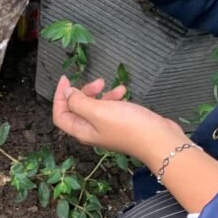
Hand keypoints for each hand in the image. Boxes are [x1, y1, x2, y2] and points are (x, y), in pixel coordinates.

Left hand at [52, 75, 178, 155]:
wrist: (158, 139)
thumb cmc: (127, 126)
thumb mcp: (98, 111)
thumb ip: (78, 102)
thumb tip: (67, 94)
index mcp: (81, 131)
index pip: (60, 115)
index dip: (59, 97)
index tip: (66, 79)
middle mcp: (91, 131)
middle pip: (77, 109)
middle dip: (84, 92)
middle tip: (98, 82)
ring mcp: (106, 128)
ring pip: (95, 106)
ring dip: (102, 94)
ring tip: (114, 87)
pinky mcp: (120, 124)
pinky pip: (111, 108)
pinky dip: (114, 98)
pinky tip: (124, 91)